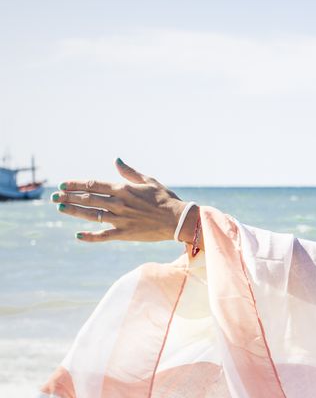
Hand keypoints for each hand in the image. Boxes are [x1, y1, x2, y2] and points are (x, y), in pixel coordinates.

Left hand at [50, 159, 193, 243]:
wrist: (179, 220)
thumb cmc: (166, 198)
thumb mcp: (149, 181)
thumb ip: (130, 172)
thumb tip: (116, 161)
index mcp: (124, 189)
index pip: (93, 185)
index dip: (76, 184)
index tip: (63, 184)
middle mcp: (119, 203)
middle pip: (88, 199)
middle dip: (68, 196)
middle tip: (53, 196)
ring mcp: (121, 219)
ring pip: (92, 215)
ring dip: (74, 211)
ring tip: (61, 208)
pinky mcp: (125, 233)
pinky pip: (103, 236)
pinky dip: (90, 236)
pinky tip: (78, 235)